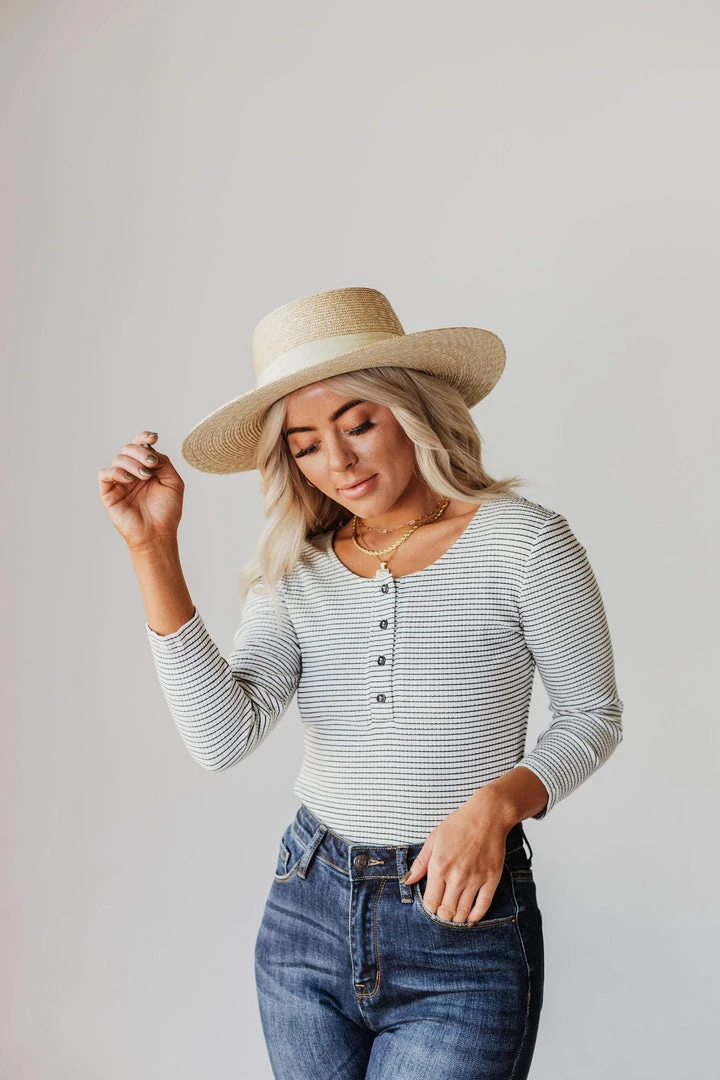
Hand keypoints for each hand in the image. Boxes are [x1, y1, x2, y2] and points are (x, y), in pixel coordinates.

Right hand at [97, 430, 184, 550]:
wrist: (157, 534)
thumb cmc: (167, 511)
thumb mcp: (174, 482)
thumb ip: (165, 463)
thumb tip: (151, 450)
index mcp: (146, 468)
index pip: (140, 446)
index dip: (144, 437)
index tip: (154, 437)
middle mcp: (132, 472)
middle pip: (128, 448)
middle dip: (141, 451)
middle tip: (152, 464)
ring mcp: (119, 482)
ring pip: (118, 458)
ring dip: (133, 463)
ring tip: (145, 476)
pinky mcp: (108, 493)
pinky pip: (105, 474)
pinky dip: (117, 471)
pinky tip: (130, 479)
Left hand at [402, 796, 509, 924]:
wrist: (487, 816)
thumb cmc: (458, 825)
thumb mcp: (433, 839)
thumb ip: (420, 863)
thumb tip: (407, 881)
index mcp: (439, 867)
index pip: (431, 902)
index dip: (429, 909)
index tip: (431, 907)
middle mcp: (456, 877)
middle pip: (446, 911)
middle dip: (442, 916)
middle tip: (442, 914)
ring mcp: (475, 879)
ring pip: (463, 912)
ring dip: (457, 919)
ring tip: (454, 917)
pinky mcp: (491, 879)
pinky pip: (483, 906)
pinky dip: (476, 916)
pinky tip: (471, 918)